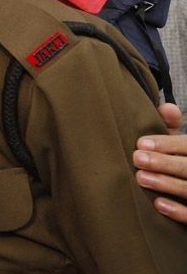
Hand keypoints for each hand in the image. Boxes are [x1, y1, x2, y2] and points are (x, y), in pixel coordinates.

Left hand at [134, 105, 186, 224]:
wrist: (186, 185)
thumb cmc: (180, 161)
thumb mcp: (179, 145)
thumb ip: (171, 126)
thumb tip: (167, 107)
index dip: (167, 144)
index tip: (140, 143)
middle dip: (163, 163)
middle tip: (136, 159)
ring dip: (166, 184)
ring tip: (141, 178)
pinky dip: (178, 211)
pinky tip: (158, 204)